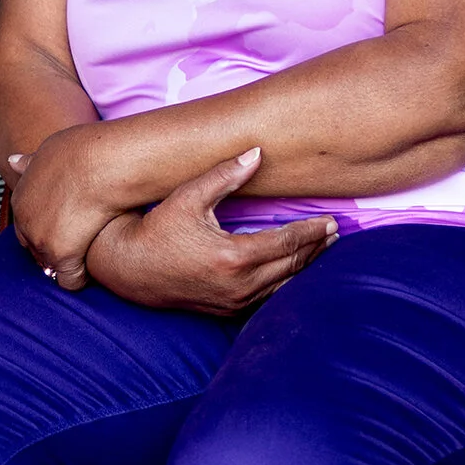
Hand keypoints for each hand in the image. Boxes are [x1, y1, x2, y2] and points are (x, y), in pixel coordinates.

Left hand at [7, 124, 127, 287]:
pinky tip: (95, 266)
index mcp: (20, 199)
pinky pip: (70, 282)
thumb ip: (30, 163)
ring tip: (90, 254)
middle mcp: (26, 223)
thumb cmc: (82, 152)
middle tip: (81, 242)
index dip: (48, 229)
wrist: (100, 162)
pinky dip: (81, 278)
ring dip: (68, 264)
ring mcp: (42, 241)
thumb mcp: (47, 151)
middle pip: (36, 251)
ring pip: (51, 268)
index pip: (27, 227)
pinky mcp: (63, 256)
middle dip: (54, 250)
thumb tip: (12, 161)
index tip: (67, 227)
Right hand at [83, 151, 335, 314]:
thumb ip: (225, 175)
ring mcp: (234, 302)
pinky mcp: (227, 311)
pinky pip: (268, 300)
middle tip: (336, 233)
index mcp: (234, 256)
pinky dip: (286, 285)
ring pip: (284, 287)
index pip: (287, 243)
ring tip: (322, 251)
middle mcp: (239, 285)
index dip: (312, 231)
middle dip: (316, 249)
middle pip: (292, 266)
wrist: (128, 269)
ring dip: (306, 268)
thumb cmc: (157, 229)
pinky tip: (294, 273)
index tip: (331, 221)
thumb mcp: (189, 196)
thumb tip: (256, 153)